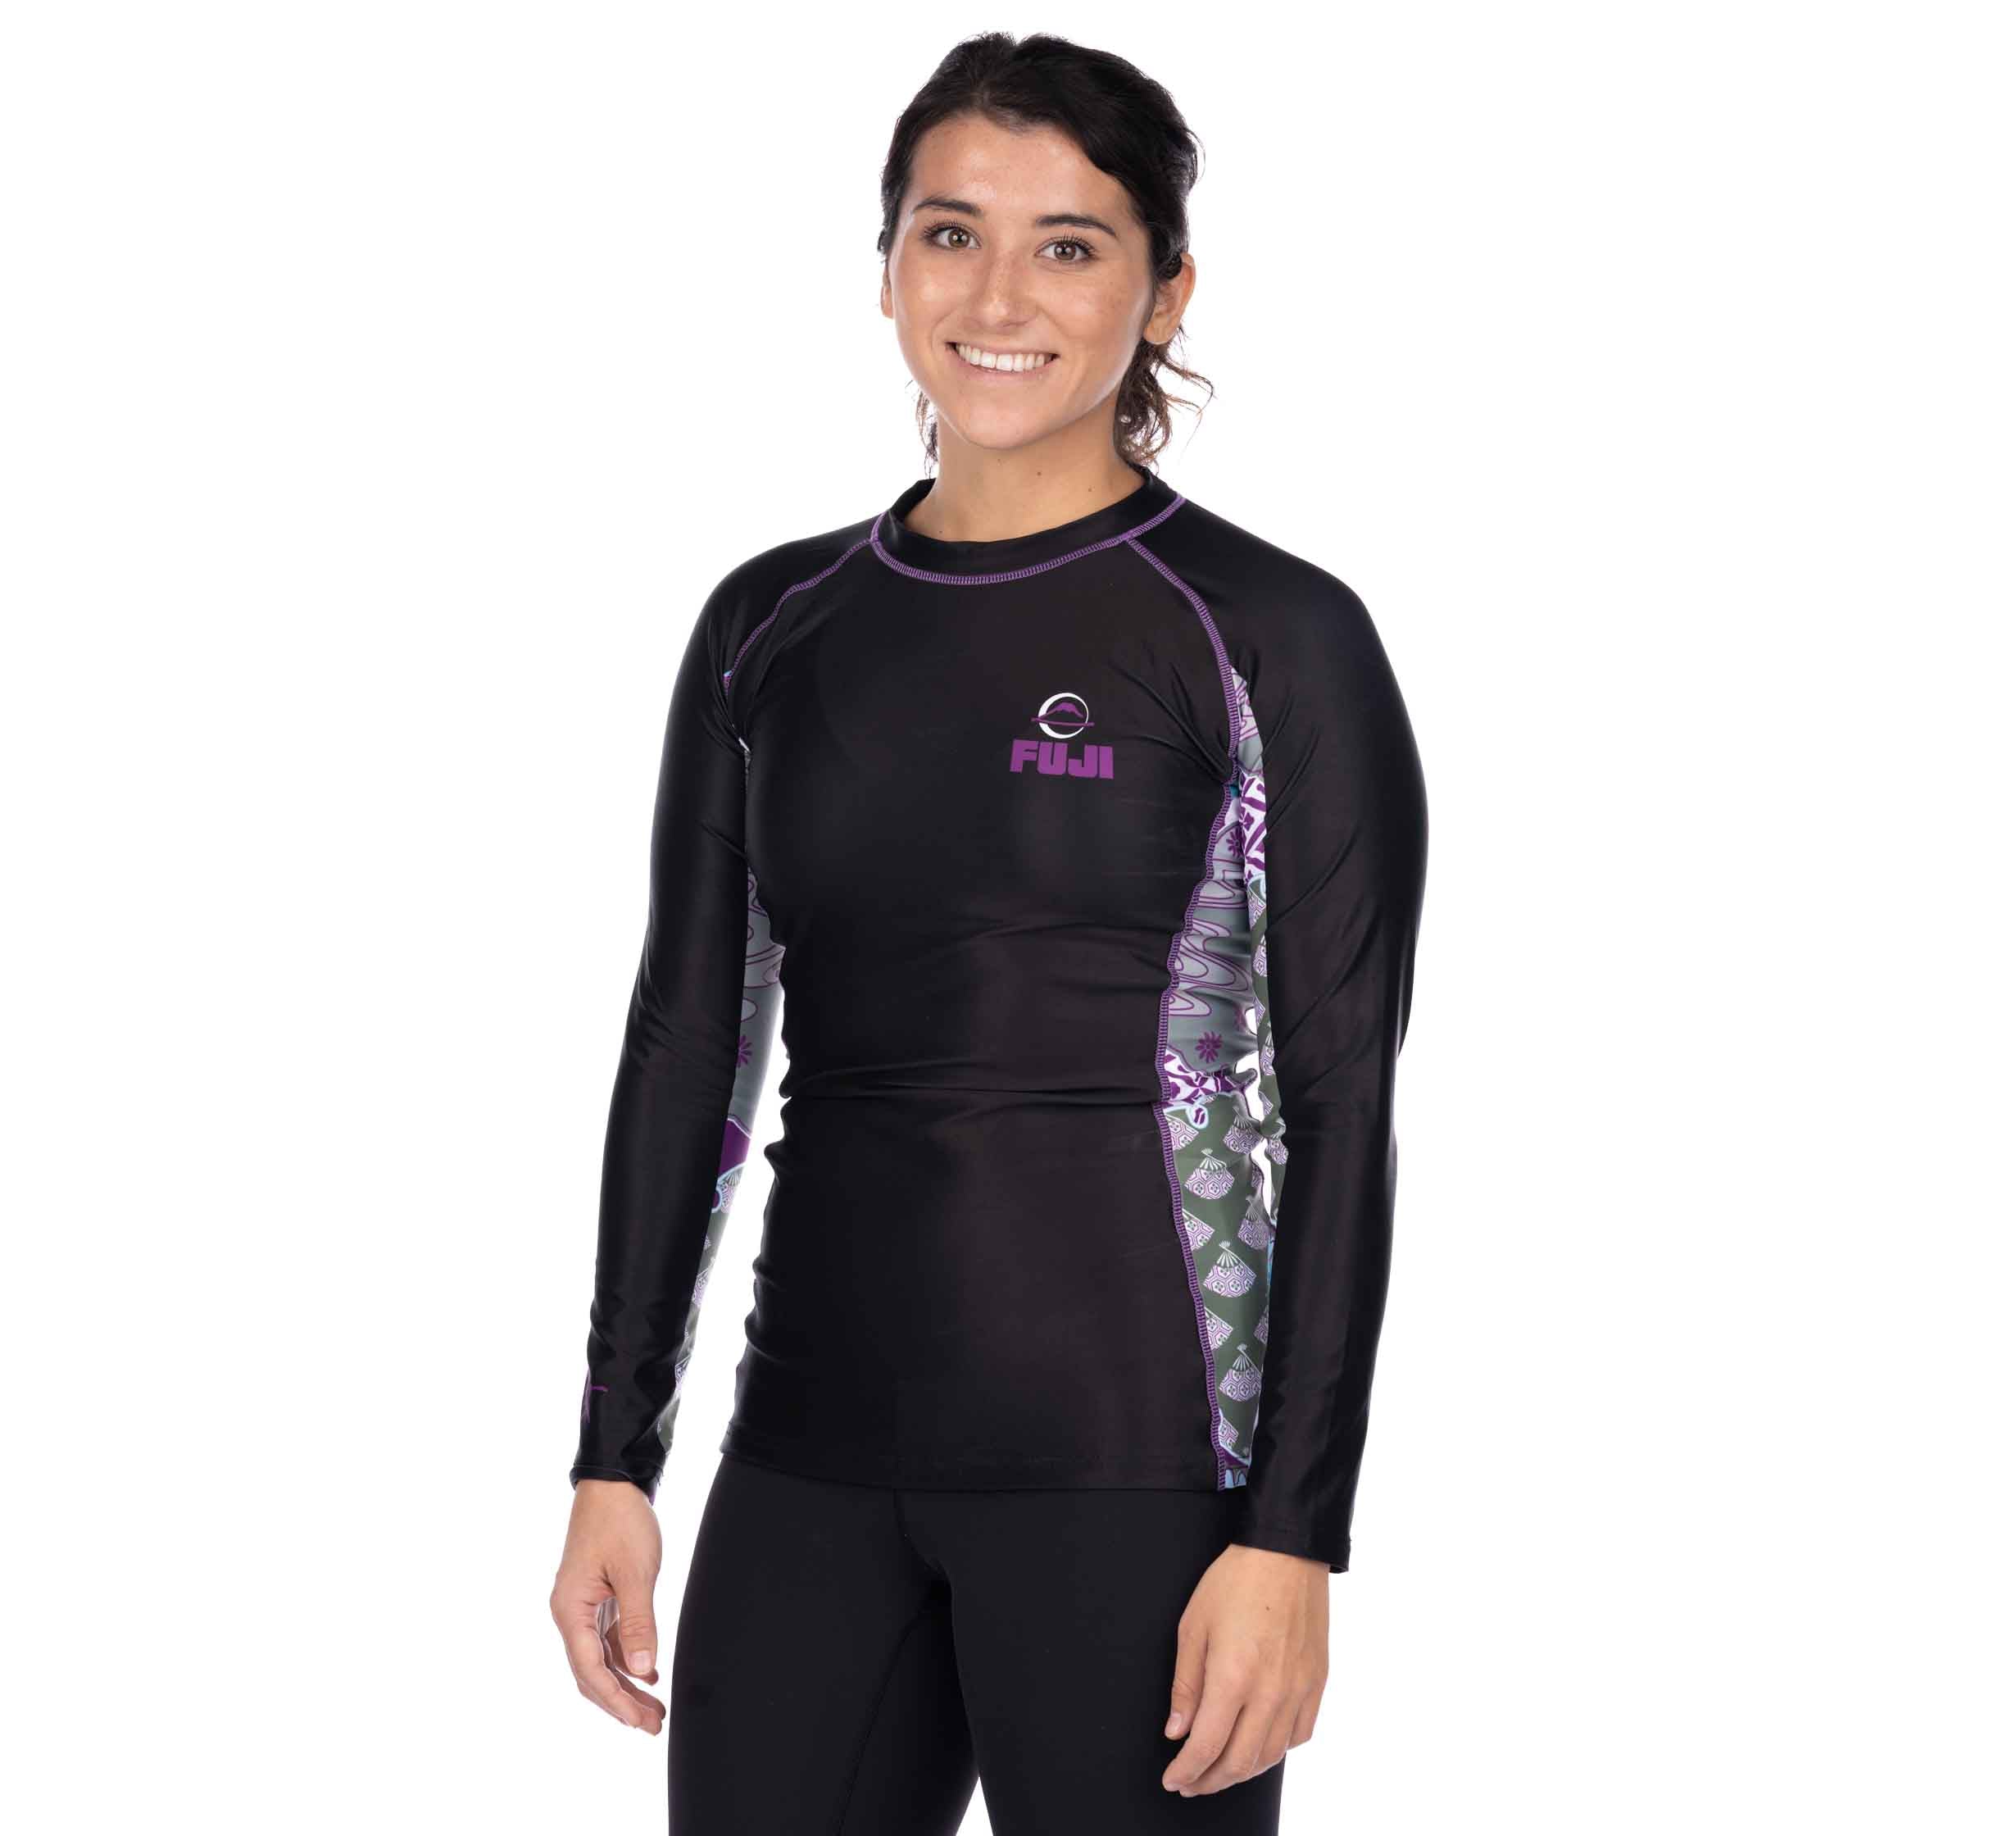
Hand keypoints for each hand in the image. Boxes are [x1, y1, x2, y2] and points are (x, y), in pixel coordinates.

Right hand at [551, 1477, 665, 1733]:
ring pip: (600, 1658)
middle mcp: (570, 1612)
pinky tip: (649, 1674)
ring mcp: (582, 1605)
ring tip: (654, 1709)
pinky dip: (627, 1658)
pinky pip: (607, 1639)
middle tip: (652, 1725)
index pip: (588, 1669)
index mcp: (570, 1609)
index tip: (638, 1721)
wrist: (613, 1483)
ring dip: (626, 1684)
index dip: (614, 1700)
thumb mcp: (636, 1573)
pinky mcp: (597, 1597)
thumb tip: (642, 1671)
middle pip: (591, 1671)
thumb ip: (639, 1623)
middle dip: (620, 1701)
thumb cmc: (621, 1521)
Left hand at [1161, 1541, 1328, 1795]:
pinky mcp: (1316, 1682)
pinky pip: (1299, 1735)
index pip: (1207, 1747)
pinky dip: (1276, 1750)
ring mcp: (1298, 1689)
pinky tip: (1259, 1744)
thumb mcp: (1193, 1626)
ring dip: (1242, 1771)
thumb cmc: (1235, 1581)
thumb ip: (1186, 1685)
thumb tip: (1177, 1731)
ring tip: (1220, 1770)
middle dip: (1209, 1781)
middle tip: (1191, 1783)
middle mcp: (1269, 1692)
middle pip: (1239, 1762)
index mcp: (1233, 1677)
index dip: (1186, 1771)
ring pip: (1271, 1755)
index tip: (1173, 1779)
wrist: (1286, 1551)